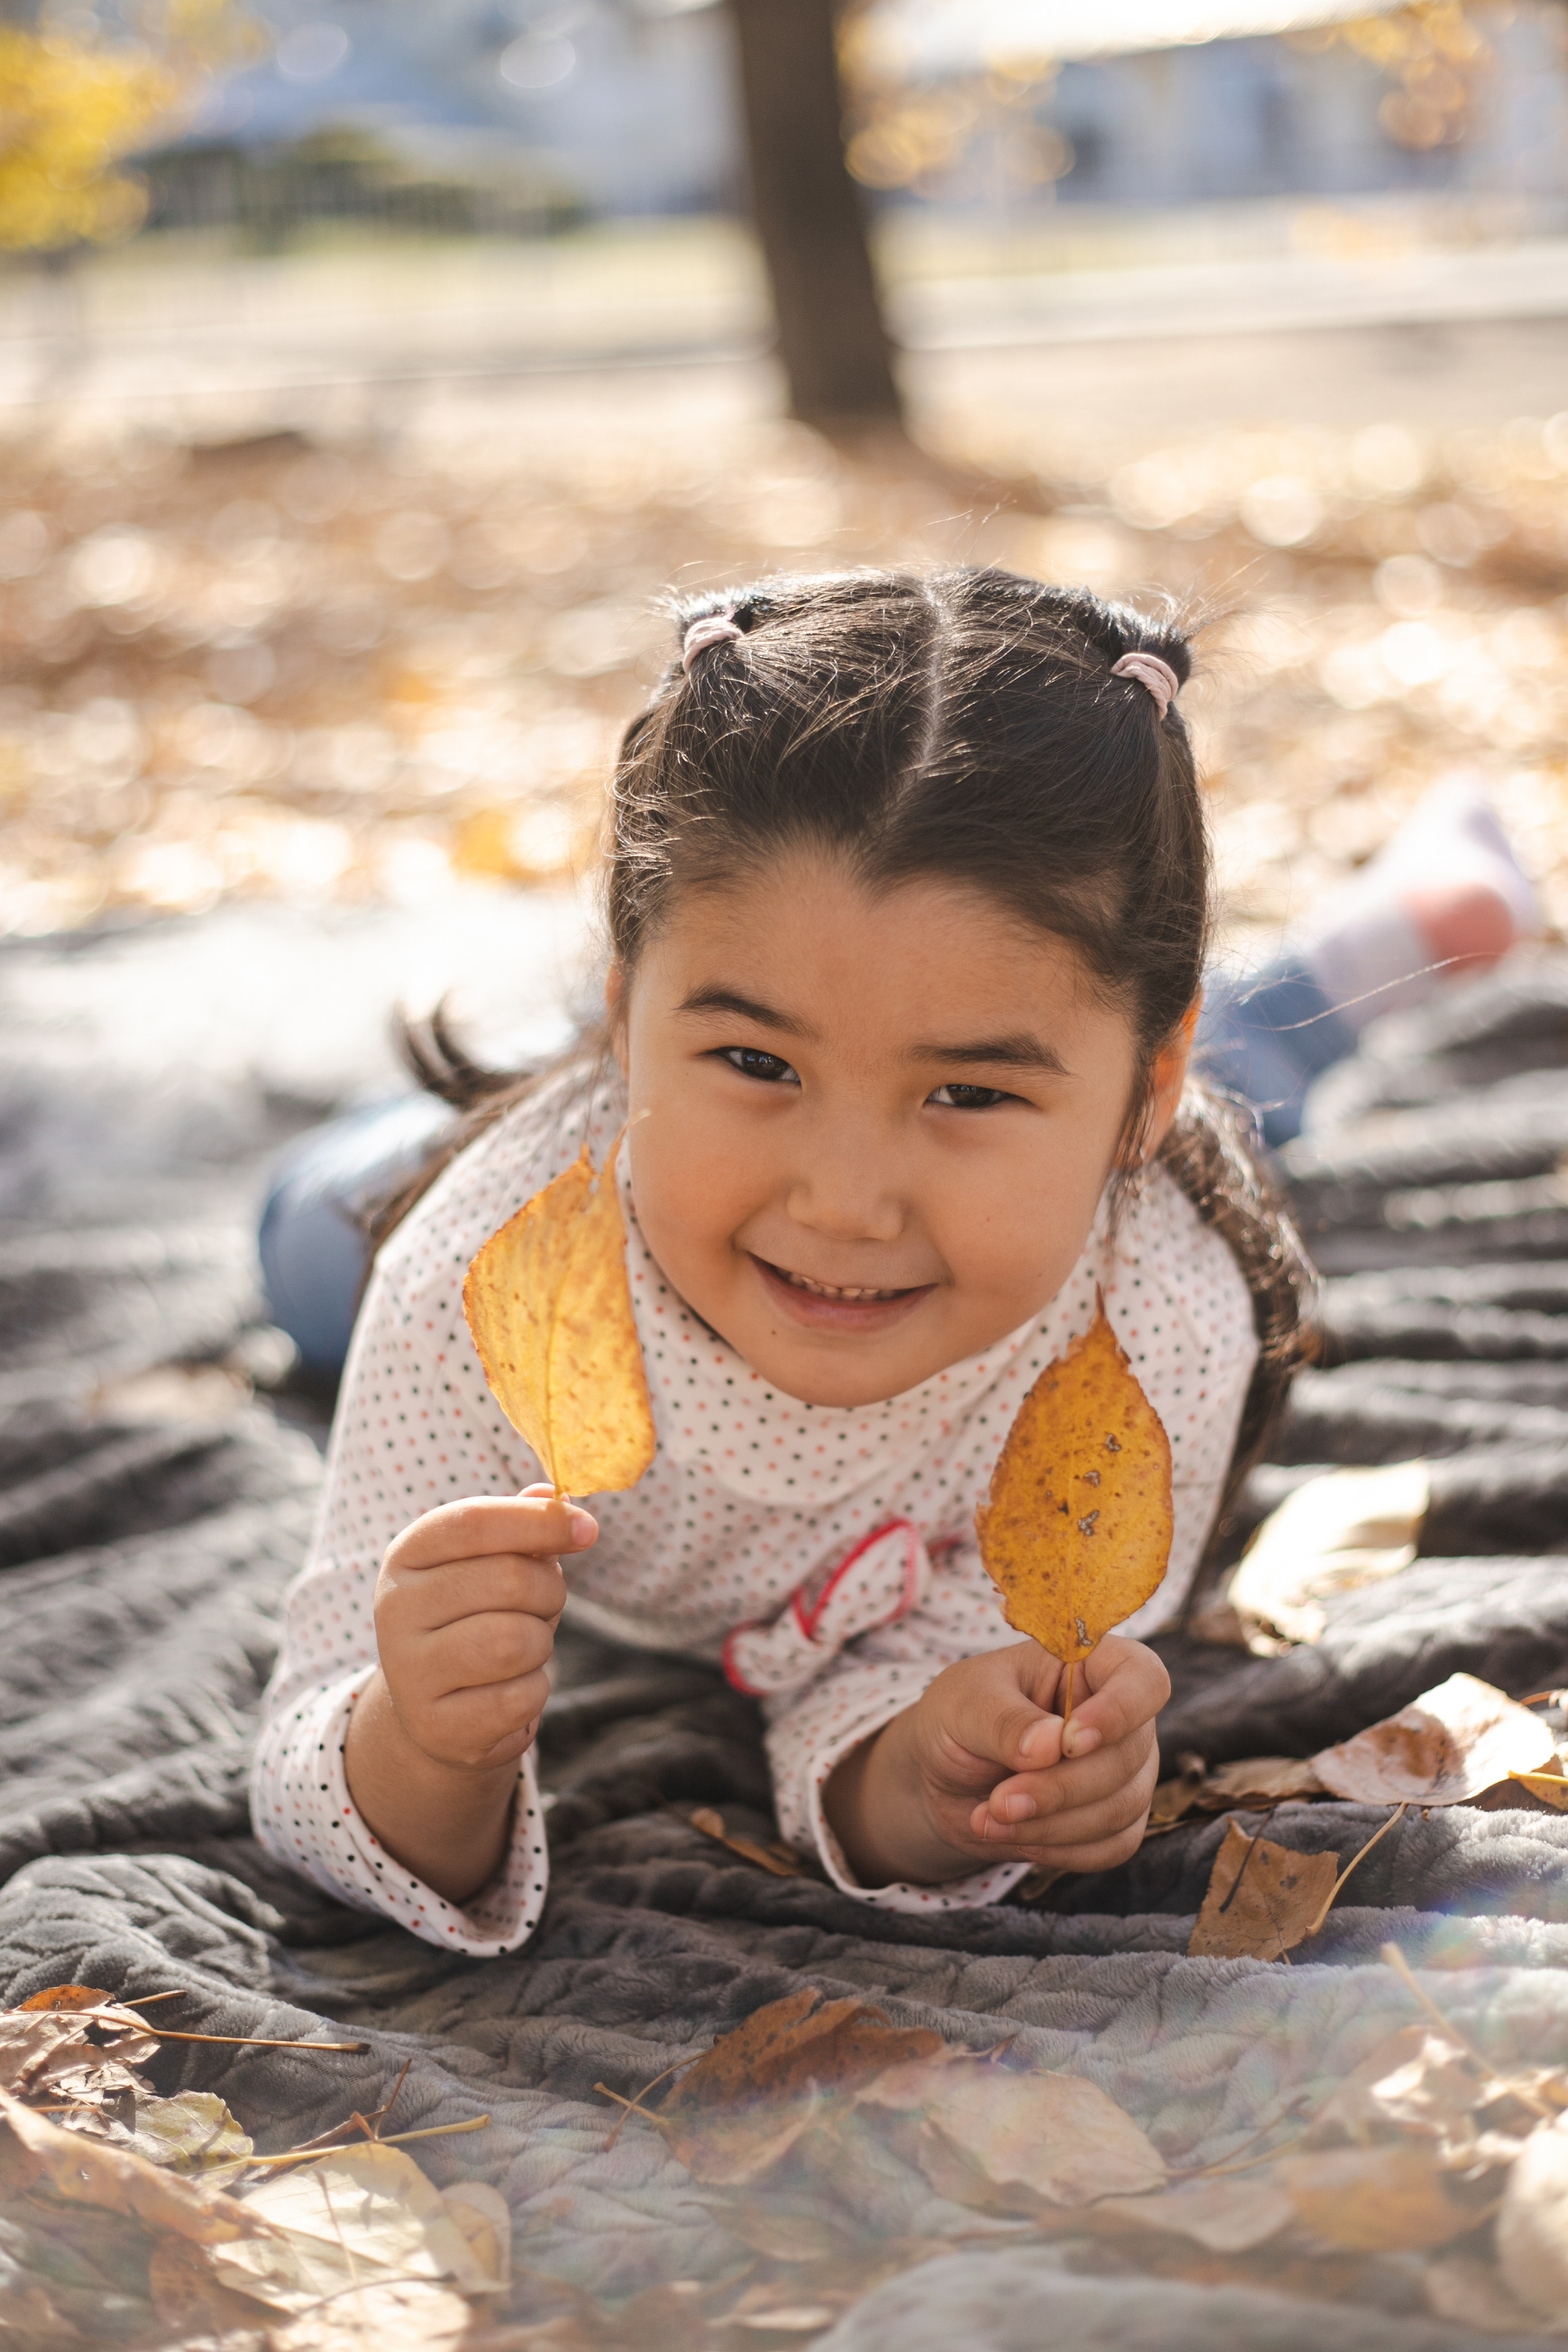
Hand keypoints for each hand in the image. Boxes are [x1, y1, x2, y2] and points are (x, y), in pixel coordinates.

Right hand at [372, 1485, 593, 1771]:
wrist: (437, 1710)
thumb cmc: (477, 1619)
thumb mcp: (491, 1564)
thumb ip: (523, 1526)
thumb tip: (556, 1497)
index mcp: (406, 1556)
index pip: (471, 1522)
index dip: (538, 1522)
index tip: (587, 1529)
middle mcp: (395, 1609)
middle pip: (506, 1580)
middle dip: (550, 1591)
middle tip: (545, 1605)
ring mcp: (409, 1671)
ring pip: (515, 1642)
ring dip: (541, 1644)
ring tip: (523, 1647)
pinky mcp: (436, 1726)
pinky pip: (519, 1698)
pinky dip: (533, 1690)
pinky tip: (510, 1690)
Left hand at [824, 1636, 1167, 1888]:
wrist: (943, 1778)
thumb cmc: (958, 1718)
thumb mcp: (963, 1704)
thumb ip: (1003, 1720)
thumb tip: (1050, 1744)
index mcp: (1091, 1664)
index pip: (1143, 1678)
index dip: (1120, 1711)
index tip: (1070, 1741)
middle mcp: (1121, 1718)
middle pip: (1129, 1756)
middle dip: (1060, 1788)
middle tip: (999, 1801)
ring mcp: (1125, 1771)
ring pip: (1121, 1808)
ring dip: (1053, 1825)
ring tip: (990, 1817)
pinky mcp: (1116, 1821)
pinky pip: (1112, 1846)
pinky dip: (1060, 1850)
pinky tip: (1013, 1836)